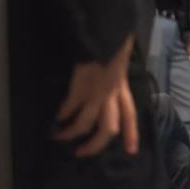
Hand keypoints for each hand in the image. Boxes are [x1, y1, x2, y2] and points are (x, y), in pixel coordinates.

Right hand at [53, 35, 138, 157]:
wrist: (105, 36)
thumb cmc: (113, 46)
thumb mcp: (119, 65)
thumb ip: (117, 79)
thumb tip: (111, 85)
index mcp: (123, 90)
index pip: (130, 116)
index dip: (132, 134)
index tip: (131, 151)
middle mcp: (112, 96)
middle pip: (108, 130)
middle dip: (94, 145)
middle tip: (82, 152)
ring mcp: (96, 94)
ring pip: (85, 124)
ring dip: (70, 133)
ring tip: (60, 136)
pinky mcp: (80, 88)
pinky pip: (69, 108)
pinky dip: (62, 115)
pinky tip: (57, 118)